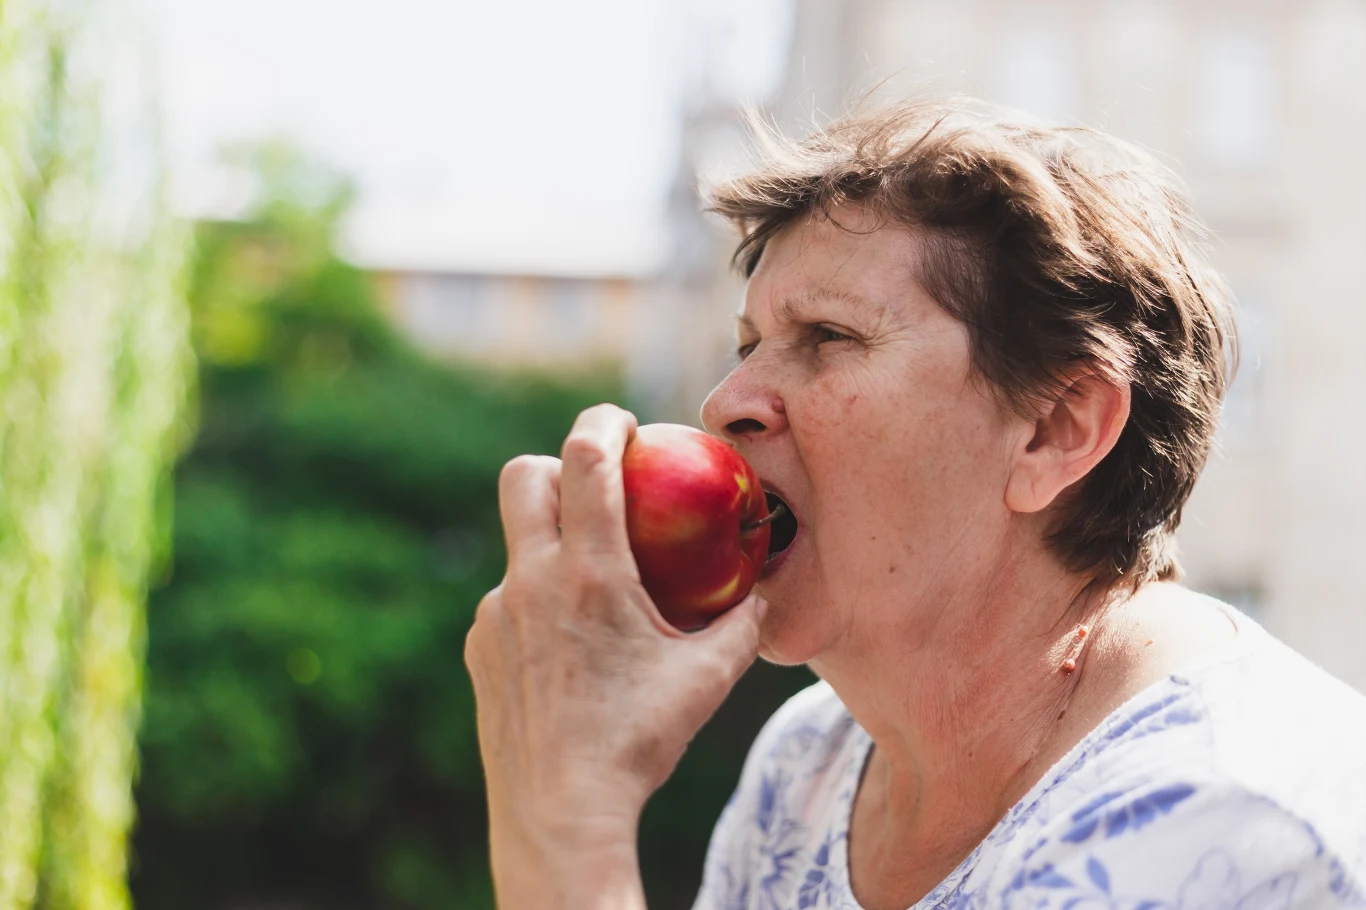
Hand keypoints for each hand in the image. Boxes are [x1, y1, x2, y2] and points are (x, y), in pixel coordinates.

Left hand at [465, 404, 766, 907]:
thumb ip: (743, 628)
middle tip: (597, 481)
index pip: (584, 458)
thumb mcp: (707, 680)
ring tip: (593, 586)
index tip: (624, 421)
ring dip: (551, 542)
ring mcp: (496, 613)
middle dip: (558, 461)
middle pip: (522, 476)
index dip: (603, 422)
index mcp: (589, 572)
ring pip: (517, 545)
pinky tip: (566, 645)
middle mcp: (531, 580)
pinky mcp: (479, 648)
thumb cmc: (640, 741)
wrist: (562, 811)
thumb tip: (763, 597)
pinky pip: (507, 600)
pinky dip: (536, 600)